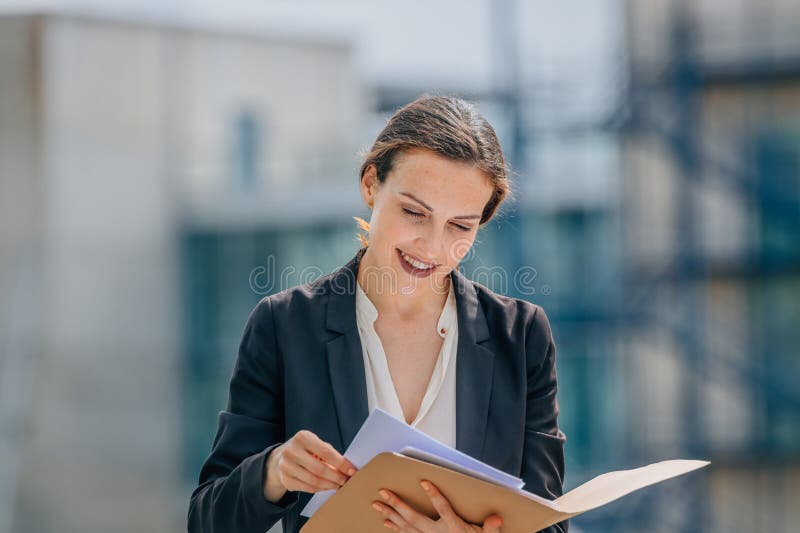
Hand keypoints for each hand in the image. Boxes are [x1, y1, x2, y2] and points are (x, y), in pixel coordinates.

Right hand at [263, 430, 357, 501]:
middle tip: (346, 481)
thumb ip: (329, 453)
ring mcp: (286, 466)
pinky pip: (308, 488)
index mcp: (302, 438)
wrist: (279, 458)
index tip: (352, 470)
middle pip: (320, 469)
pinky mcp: (285, 480)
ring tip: (338, 485)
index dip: (341, 463)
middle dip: (337, 477)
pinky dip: (320, 489)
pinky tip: (327, 486)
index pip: (326, 452)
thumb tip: (347, 468)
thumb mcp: (314, 443)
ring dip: (330, 485)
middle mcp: (291, 451)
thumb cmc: (304, 449)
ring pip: (314, 481)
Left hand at [372, 479, 502, 531]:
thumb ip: (490, 529)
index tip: (423, 481)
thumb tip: (497, 519)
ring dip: (391, 514)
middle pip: (415, 518)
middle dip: (398, 505)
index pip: (443, 509)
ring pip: (406, 526)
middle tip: (384, 492)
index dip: (434, 495)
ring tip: (377, 504)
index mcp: (453, 529)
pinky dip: (395, 528)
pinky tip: (385, 521)